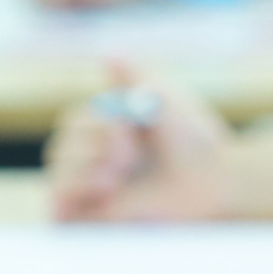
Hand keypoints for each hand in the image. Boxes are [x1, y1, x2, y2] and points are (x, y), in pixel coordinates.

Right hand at [45, 61, 235, 219]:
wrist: (214, 181)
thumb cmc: (194, 140)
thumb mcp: (163, 96)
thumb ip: (134, 75)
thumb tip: (108, 54)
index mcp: (105, 131)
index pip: (74, 122)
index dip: (99, 123)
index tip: (130, 124)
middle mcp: (95, 161)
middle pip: (60, 146)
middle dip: (93, 146)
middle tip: (129, 156)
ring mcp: (93, 192)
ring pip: (58, 172)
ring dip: (82, 169)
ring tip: (116, 178)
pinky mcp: (94, 219)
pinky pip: (57, 207)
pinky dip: (70, 193)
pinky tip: (103, 189)